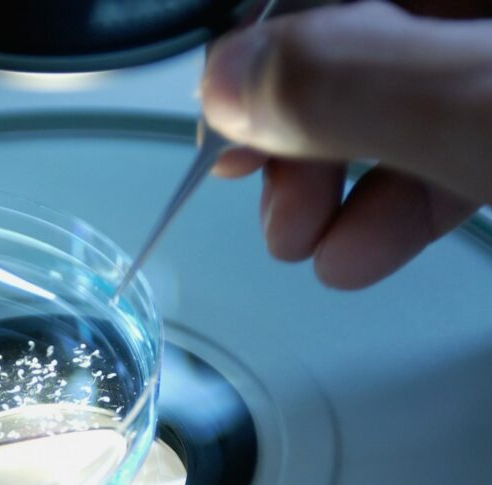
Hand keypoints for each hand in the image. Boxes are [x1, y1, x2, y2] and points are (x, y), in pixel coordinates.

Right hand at [201, 1, 491, 287]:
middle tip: (276, 205)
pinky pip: (437, 155)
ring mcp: (489, 74)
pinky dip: (389, 211)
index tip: (223, 122)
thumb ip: (354, 84)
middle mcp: (475, 12)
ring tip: (305, 247)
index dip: (265, 47)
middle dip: (298, 139)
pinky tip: (354, 255)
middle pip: (352, 50)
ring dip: (331, 192)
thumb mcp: (481, 107)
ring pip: (390, 112)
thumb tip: (228, 83)